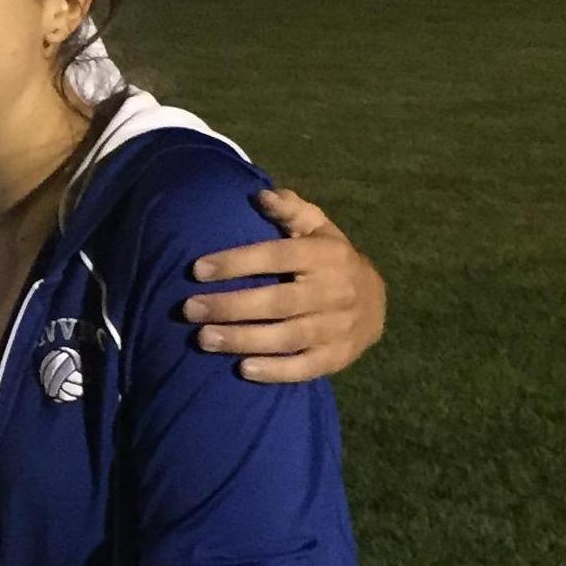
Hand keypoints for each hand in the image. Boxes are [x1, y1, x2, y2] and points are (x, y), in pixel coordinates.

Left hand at [183, 186, 386, 383]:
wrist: (377, 303)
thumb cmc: (332, 260)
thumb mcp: (318, 228)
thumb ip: (291, 210)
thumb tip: (260, 195)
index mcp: (325, 256)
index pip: (276, 256)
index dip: (236, 262)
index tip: (197, 270)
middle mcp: (334, 291)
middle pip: (277, 302)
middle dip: (230, 306)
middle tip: (189, 309)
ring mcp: (338, 327)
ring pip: (287, 337)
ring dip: (243, 340)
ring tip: (204, 339)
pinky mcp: (338, 357)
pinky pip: (305, 367)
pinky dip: (275, 371)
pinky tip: (243, 369)